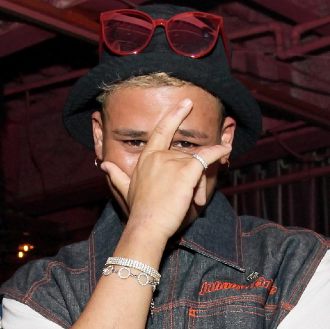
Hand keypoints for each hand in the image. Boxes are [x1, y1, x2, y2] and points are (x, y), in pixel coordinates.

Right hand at [101, 98, 232, 243]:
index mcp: (146, 158)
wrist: (147, 225)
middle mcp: (159, 155)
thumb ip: (116, 176)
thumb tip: (104, 165)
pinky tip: (226, 150)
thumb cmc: (139, 211)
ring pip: (196, 165)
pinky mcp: (186, 171)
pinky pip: (206, 157)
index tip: (185, 103)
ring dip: (199, 184)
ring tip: (193, 202)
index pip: (162, 131)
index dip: (175, 116)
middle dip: (192, 176)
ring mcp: (172, 162)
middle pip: (186, 157)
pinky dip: (218, 153)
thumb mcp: (125, 190)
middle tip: (191, 198)